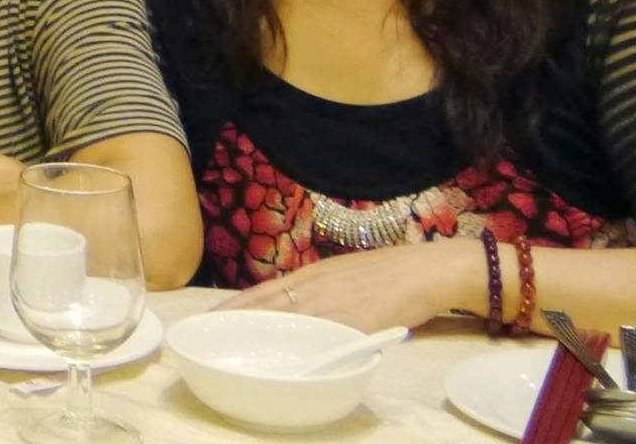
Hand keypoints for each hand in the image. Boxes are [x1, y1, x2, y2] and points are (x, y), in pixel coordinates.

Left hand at [217, 243, 469, 333]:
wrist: (425, 270)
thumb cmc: (383, 272)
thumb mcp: (338, 272)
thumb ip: (313, 288)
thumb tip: (290, 304)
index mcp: (311, 275)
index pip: (263, 292)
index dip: (235, 305)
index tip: (210, 317)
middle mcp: (317, 288)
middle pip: (270, 308)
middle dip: (240, 323)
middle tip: (213, 337)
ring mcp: (337, 306)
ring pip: (293, 325)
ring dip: (268, 340)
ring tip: (242, 354)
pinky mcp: (360, 324)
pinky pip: (330, 341)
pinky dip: (311, 352)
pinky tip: (296, 364)